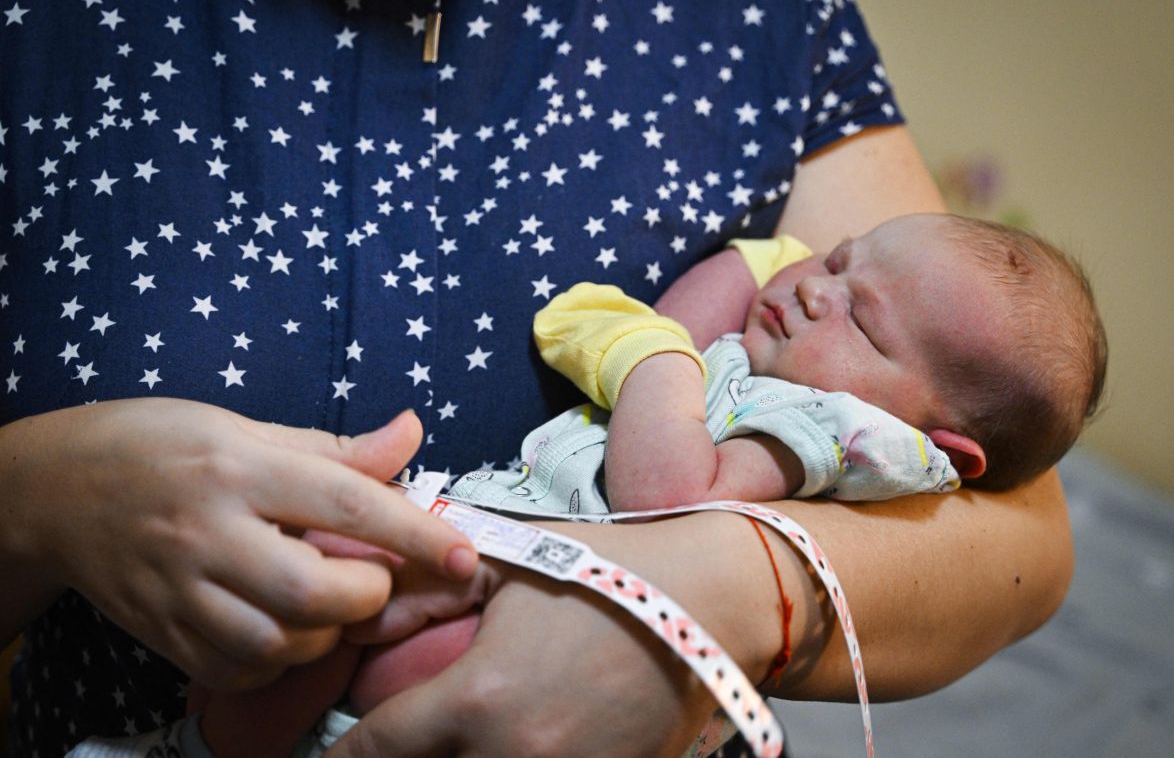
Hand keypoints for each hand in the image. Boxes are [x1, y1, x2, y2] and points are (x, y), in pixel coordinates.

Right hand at [2, 398, 476, 690]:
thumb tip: (412, 432)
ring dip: (325, 632)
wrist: (54, 489)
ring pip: (276, 644)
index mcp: (240, 466)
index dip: (414, 531)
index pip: (346, 501)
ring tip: (326, 601)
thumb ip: (334, 447)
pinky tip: (284, 627)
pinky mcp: (162, 632)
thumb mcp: (245, 426)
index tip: (462, 554)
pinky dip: (280, 660)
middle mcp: (208, 531)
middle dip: (366, 594)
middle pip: (313, 591)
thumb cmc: (161, 444)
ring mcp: (179, 590)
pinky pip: (238, 670)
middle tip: (370, 575)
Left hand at [325, 514, 779, 757]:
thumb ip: (424, 589)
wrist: (710, 601)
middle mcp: (512, 756)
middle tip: (403, 742)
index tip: (332, 754)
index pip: (373, 752)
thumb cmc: (604, 573)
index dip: (341, 757)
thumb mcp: (505, 564)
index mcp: (477, 698)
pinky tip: (518, 744)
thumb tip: (359, 611)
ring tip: (463, 741)